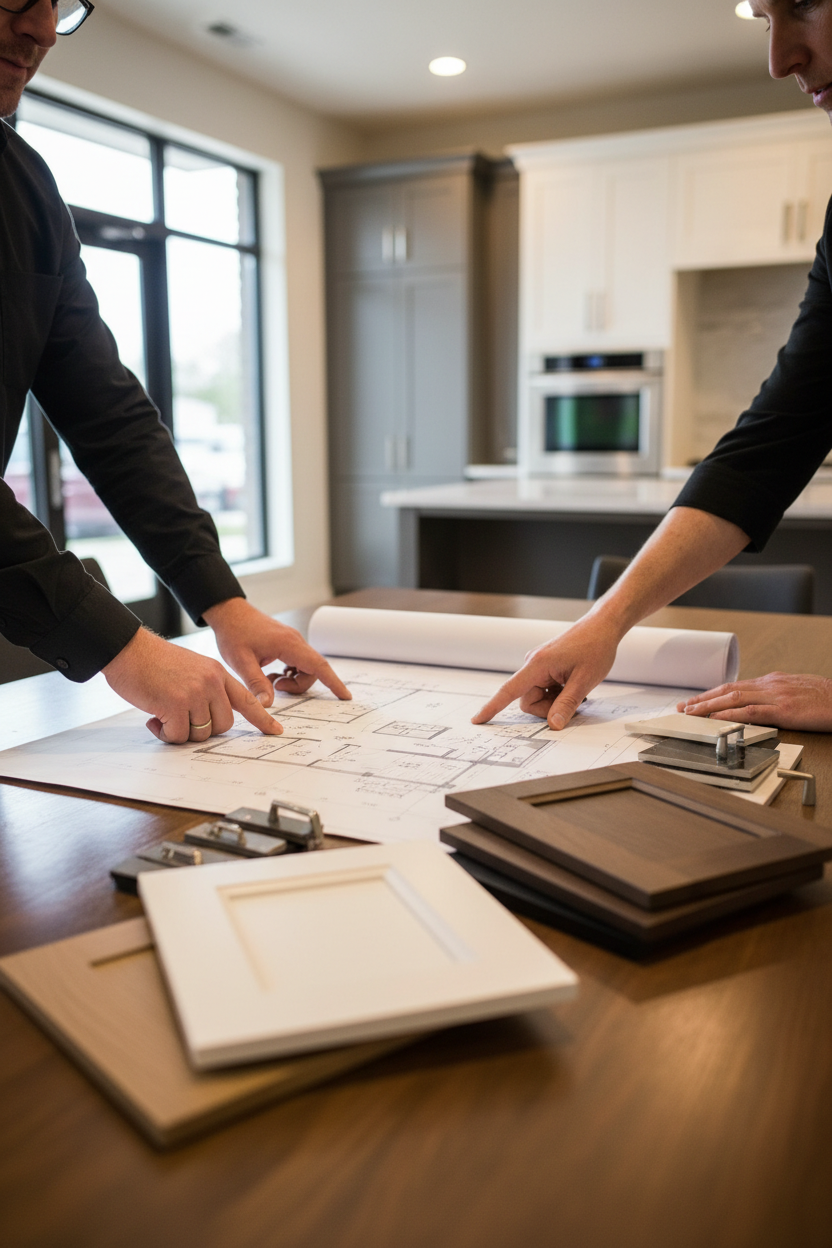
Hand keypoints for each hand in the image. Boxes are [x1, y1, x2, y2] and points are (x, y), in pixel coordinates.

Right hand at [103, 628, 283, 742]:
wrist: (129, 649)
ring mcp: (195, 692)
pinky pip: (178, 736)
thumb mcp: (192, 669)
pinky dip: (165, 734)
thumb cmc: (154, 662)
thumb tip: (210, 722)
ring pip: (201, 734)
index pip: (247, 699)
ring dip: (180, 732)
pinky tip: (153, 720)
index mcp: (218, 673)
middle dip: (204, 731)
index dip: (261, 718)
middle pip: (223, 726)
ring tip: (163, 716)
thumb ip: (207, 690)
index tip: (276, 730)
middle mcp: (211, 682)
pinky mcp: (176, 703)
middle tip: (181, 720)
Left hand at [203, 598, 350, 706]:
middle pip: (313, 670)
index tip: (345, 696)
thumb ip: (256, 684)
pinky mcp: (287, 643)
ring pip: (306, 667)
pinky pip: (298, 662)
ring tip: (269, 680)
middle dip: (299, 685)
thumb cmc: (234, 632)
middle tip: (275, 687)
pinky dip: (289, 672)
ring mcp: (292, 641)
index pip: (319, 666)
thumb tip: (268, 705)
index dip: (334, 683)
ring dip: (293, 679)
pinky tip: (270, 674)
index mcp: (288, 644)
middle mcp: (295, 641)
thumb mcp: (241, 662)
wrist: (229, 612)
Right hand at [472, 616, 619, 729]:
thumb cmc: (595, 646)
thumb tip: (553, 724)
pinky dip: (557, 693)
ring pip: (537, 696)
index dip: (492, 707)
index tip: (478, 719)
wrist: (603, 626)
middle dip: (548, 708)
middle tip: (574, 700)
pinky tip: (572, 684)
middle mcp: (534, 664)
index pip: (509, 691)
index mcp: (538, 665)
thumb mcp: (584, 681)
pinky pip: (544, 689)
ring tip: (576, 688)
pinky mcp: (546, 666)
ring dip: (555, 700)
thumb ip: (567, 705)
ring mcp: (539, 665)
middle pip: (528, 700)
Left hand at [677, 672, 831, 731]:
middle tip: (683, 706)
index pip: (734, 686)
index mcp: (771, 681)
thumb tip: (756, 703)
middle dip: (703, 698)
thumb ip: (774, 696)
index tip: (695, 700)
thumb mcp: (794, 691)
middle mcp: (769, 685)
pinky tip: (716, 718)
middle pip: (728, 690)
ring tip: (691, 713)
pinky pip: (751, 712)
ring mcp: (775, 697)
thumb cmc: (823, 698)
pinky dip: (730, 714)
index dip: (712, 693)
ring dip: (709, 706)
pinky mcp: (783, 711)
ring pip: (734, 698)